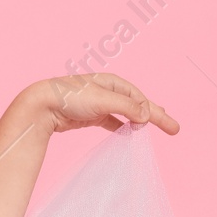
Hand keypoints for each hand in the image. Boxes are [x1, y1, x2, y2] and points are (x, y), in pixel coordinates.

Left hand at [29, 73, 180, 135]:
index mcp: (112, 82)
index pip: (139, 97)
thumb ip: (126, 107)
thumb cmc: (70, 98)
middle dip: (155, 115)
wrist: (42, 105)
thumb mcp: (102, 100)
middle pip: (136, 104)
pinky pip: (112, 122)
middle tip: (174, 128)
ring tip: (155, 127)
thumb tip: (146, 115)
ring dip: (140, 121)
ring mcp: (98, 103)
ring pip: (126, 113)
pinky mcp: (89, 116)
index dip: (154, 111)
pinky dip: (122, 128)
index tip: (165, 125)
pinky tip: (129, 135)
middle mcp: (106, 90)